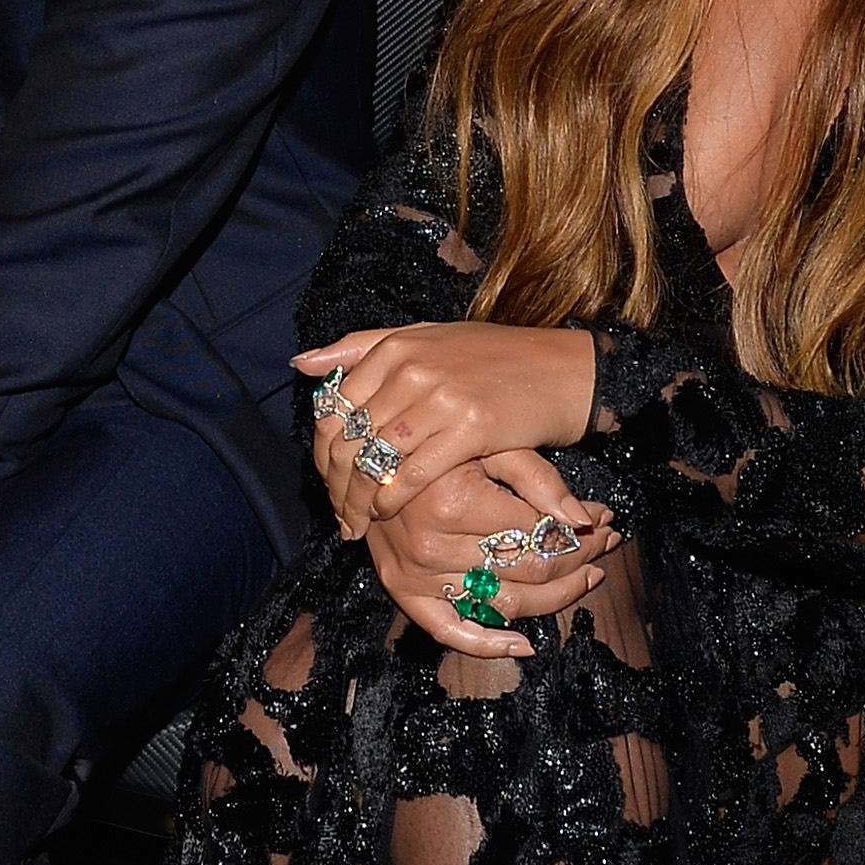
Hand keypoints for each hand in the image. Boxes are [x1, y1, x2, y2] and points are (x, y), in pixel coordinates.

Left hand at [295, 321, 597, 539]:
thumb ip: (363, 347)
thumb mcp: (427, 339)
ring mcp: (441, 397)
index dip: (324, 452)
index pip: (334, 406)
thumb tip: (301, 362)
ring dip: (359, 502)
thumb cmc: (495, 358)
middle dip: (337, 486)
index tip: (328, 480)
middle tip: (340, 516)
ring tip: (357, 525)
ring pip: (377, 460)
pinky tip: (389, 516)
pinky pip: (414, 474)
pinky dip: (393, 500)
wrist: (563, 370)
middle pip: (350, 438)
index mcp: (397, 347)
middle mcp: (413, 368)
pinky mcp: (471, 428)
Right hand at [365, 451, 617, 660]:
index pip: (540, 536)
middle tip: (604, 547)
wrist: (366, 449)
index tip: (606, 522)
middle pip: (529, 573)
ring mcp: (416, 575)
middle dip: (577, 562)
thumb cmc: (435, 438)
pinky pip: (449, 631)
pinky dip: (488, 645)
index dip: (582, 533)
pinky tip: (524, 645)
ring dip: (552, 599)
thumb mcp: (487, 440)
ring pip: (503, 605)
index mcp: (456, 504)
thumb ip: (538, 478)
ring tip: (583, 579)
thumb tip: (585, 519)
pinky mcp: (401, 590)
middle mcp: (434, 547)